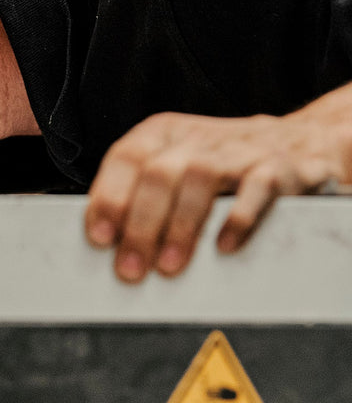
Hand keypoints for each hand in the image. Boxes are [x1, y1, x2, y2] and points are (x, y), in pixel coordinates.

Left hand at [84, 91, 351, 282]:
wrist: (301, 140)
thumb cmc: (223, 164)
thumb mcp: (177, 164)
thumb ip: (143, 192)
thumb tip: (107, 241)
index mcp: (164, 133)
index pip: (126, 159)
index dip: (109, 198)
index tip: (100, 238)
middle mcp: (197, 137)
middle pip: (158, 174)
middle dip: (140, 225)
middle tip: (131, 269)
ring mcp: (239, 149)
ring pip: (200, 178)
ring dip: (181, 226)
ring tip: (168, 267)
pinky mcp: (280, 166)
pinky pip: (258, 188)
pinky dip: (239, 217)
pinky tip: (224, 246)